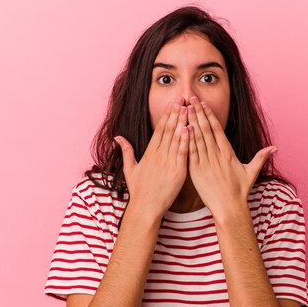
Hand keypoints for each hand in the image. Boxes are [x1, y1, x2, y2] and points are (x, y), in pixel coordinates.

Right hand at [114, 96, 189, 219]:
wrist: (145, 208)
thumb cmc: (139, 191)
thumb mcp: (130, 169)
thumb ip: (126, 151)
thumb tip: (117, 137)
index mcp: (149, 153)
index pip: (159, 130)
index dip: (166, 115)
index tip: (172, 104)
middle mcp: (158, 156)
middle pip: (168, 130)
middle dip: (176, 113)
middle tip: (182, 99)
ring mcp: (168, 163)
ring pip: (176, 139)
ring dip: (182, 122)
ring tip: (188, 108)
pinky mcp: (177, 172)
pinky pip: (182, 153)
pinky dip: (186, 141)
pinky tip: (190, 129)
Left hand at [186, 96, 276, 219]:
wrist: (229, 208)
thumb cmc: (240, 191)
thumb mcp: (251, 172)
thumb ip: (261, 157)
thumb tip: (275, 148)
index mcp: (228, 153)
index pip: (217, 129)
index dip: (209, 115)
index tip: (203, 103)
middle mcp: (217, 156)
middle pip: (205, 130)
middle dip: (198, 113)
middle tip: (190, 99)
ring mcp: (206, 163)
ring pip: (197, 139)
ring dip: (190, 123)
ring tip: (184, 109)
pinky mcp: (197, 172)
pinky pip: (191, 153)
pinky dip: (186, 141)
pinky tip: (181, 130)